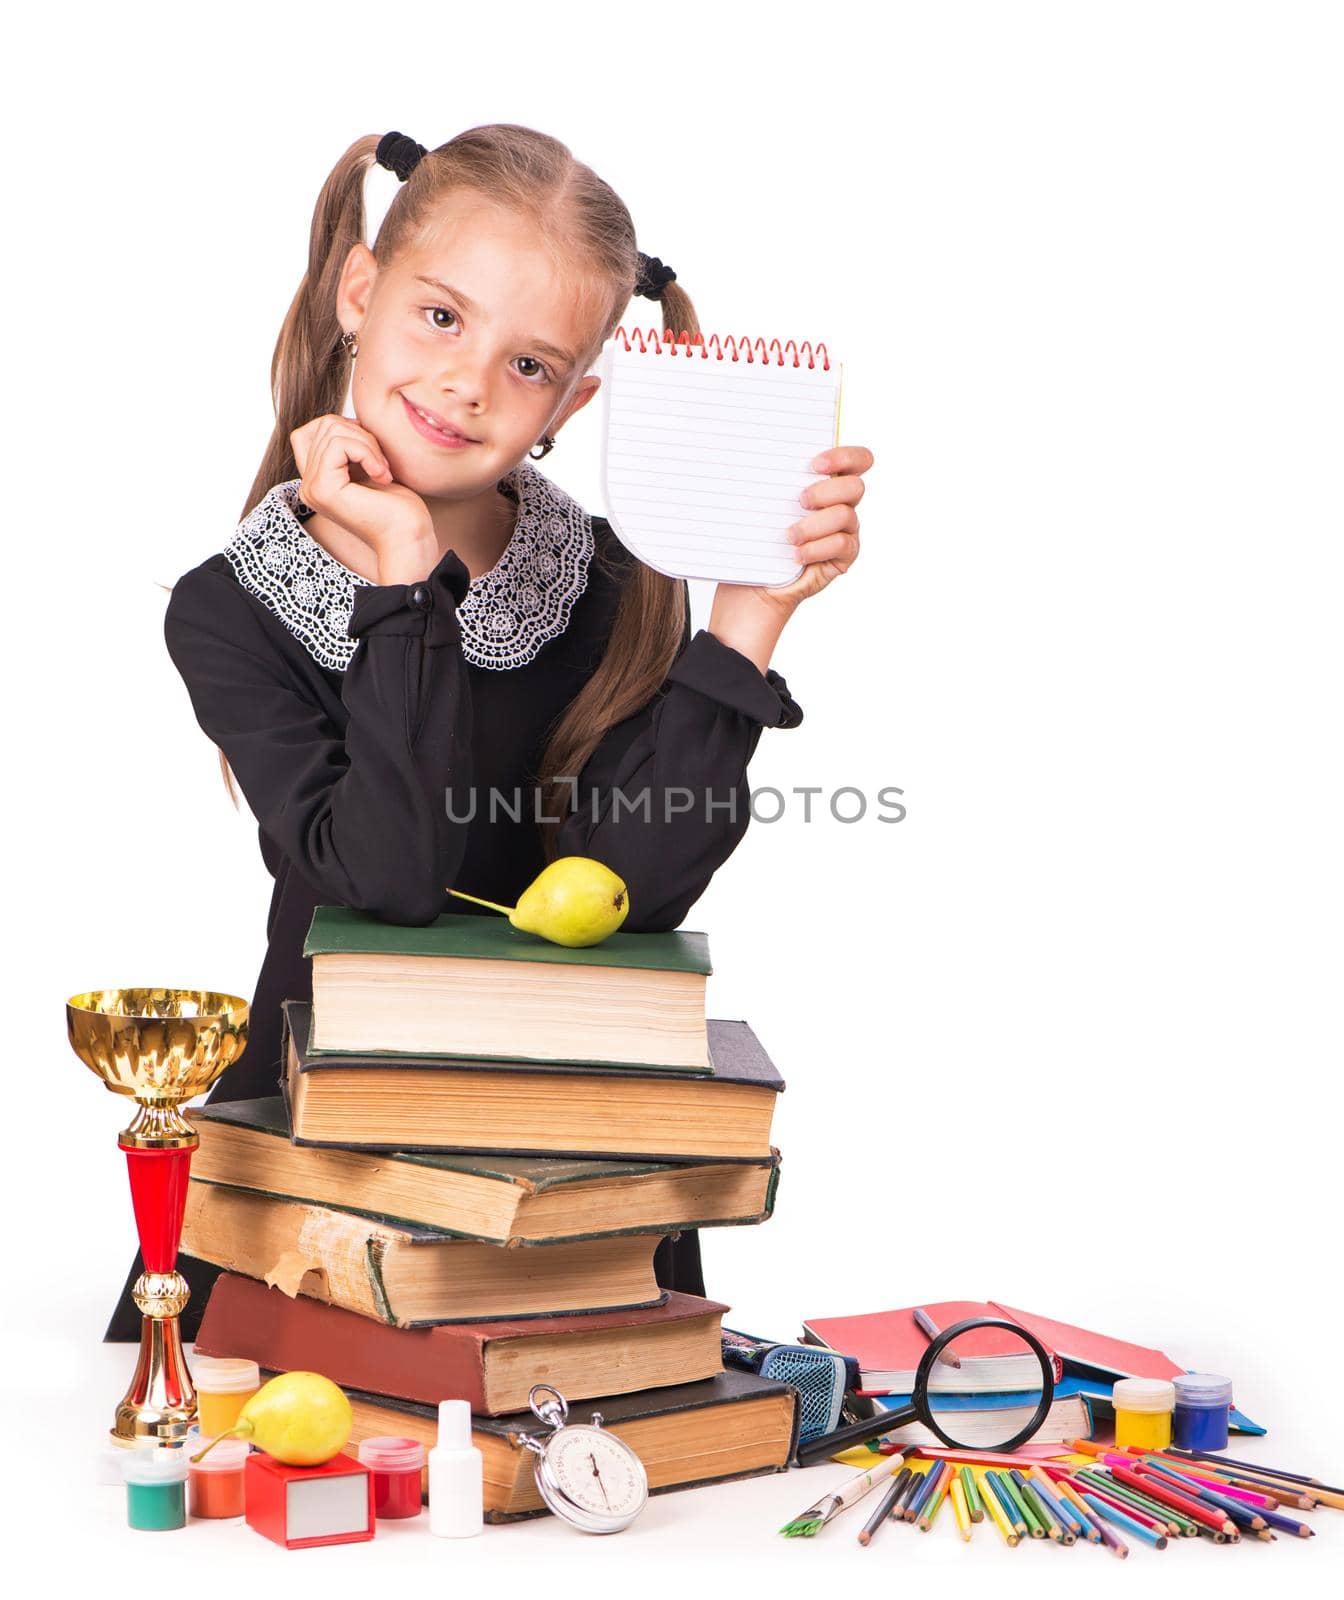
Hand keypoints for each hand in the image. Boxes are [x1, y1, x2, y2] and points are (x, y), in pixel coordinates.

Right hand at [290, 415, 435, 582]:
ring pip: (332, 431)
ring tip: (384, 471)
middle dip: (362, 434)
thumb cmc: (399, 506)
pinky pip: (339, 444)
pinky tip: (382, 476)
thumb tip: (342, 418)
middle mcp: (308, 486)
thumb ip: (348, 446)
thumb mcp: (368, 466)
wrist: (410, 537)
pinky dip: (367, 452)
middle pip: (323, 425)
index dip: (343, 428)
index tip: (370, 450)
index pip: (308, 431)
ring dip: (368, 444)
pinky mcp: (323, 489)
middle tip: (383, 463)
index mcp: (316, 481)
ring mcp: (312, 489)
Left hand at [706, 444, 874, 670]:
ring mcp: (845, 532)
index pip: (857, 460)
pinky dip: (817, 548)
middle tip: (799, 501)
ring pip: (846, 515)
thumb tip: (752, 455)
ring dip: (814, 524)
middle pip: (855, 486)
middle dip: (826, 491)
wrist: (751, 584)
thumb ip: (769, 480)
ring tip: (789, 537)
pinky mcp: (843, 558)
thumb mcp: (758, 505)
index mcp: (826, 483)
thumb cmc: (754, 540)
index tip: (814, 464)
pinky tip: (797, 555)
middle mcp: (840, 505)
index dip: (844, 456)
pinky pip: (842, 544)